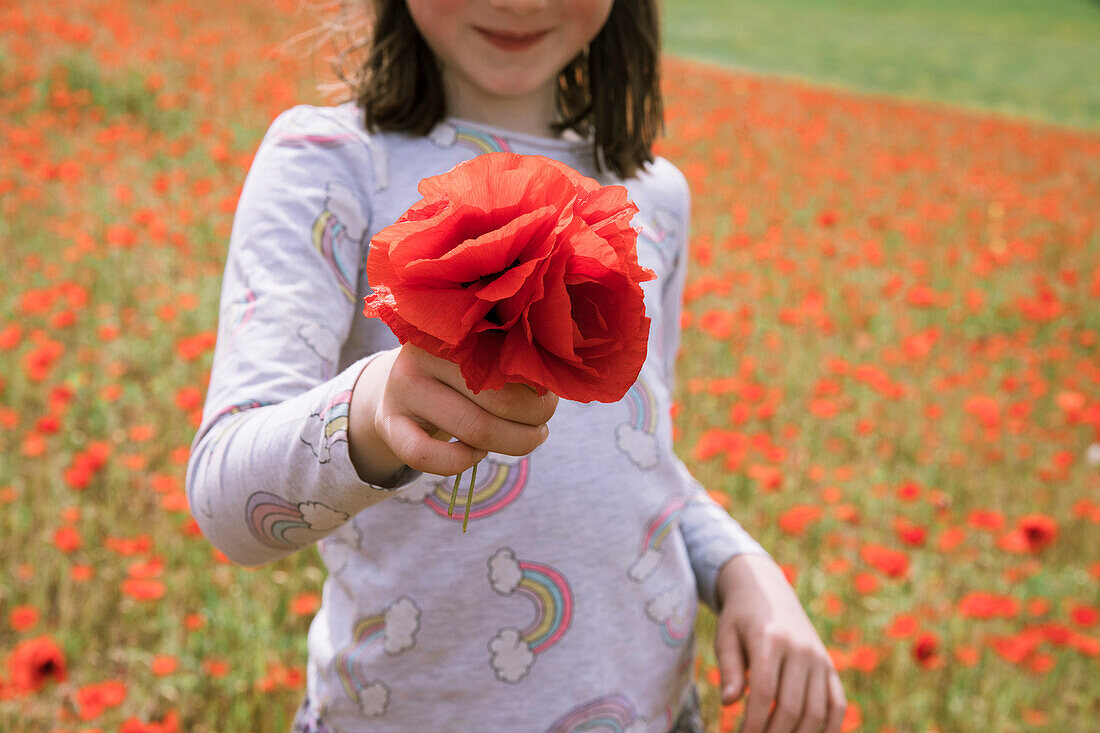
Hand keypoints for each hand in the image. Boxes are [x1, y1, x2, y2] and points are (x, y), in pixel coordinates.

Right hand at [348, 344, 557, 483]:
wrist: (396, 385)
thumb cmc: (457, 369)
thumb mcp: (478, 351)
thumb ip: (509, 357)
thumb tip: (554, 378)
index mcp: (454, 329)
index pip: (509, 360)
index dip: (540, 384)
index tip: (550, 392)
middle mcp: (423, 354)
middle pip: (499, 400)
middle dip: (535, 417)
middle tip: (545, 419)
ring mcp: (402, 389)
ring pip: (473, 429)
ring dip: (515, 442)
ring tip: (530, 437)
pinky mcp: (389, 424)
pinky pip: (426, 455)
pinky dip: (462, 462)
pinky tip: (479, 454)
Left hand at [714, 554, 845, 732]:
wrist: (767, 589)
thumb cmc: (740, 617)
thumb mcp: (726, 635)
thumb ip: (729, 669)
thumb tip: (728, 703)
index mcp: (771, 639)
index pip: (764, 692)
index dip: (753, 722)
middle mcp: (800, 649)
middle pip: (791, 706)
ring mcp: (818, 658)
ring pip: (816, 710)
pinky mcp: (828, 665)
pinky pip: (837, 703)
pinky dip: (831, 727)